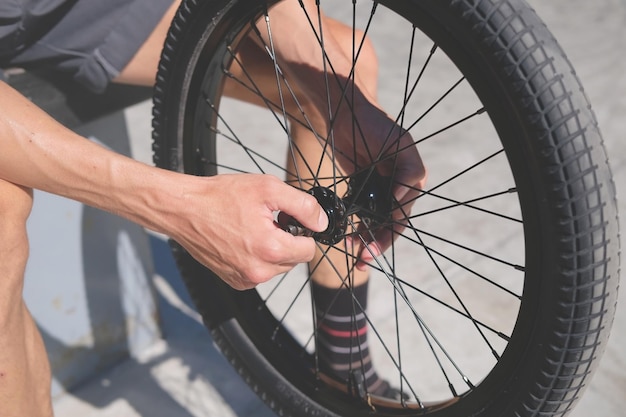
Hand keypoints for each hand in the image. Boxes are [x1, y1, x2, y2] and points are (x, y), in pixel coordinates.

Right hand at [165, 174, 327, 289]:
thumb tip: (321, 222)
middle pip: (294, 259)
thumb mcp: (268, 188)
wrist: (184, 210)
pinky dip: (258, 258)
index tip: (290, 218)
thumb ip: (302, 205)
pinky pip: (260, 272)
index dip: (304, 230)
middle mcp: (259, 271)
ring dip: (273, 249)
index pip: (309, 250)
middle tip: (269, 220)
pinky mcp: (235, 281)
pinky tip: (243, 240)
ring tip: (253, 228)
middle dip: (288, 240)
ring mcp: (245, 279)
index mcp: (271, 249)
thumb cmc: (221, 197)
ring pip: (278, 267)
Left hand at [332, 96, 426, 269]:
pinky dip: (355, 227)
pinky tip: (346, 238)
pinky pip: (360, 214)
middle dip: (377, 245)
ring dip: (365, 241)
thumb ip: (408, 171)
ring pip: (374, 224)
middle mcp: (397, 188)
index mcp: (411, 181)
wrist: (345, 114)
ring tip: (352, 254)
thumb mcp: (400, 144)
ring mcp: (378, 190)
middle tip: (362, 261)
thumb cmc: (375, 125)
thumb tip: (403, 199)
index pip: (402, 217)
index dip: (389, 237)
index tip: (371, 249)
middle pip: (389, 226)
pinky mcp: (360, 189)